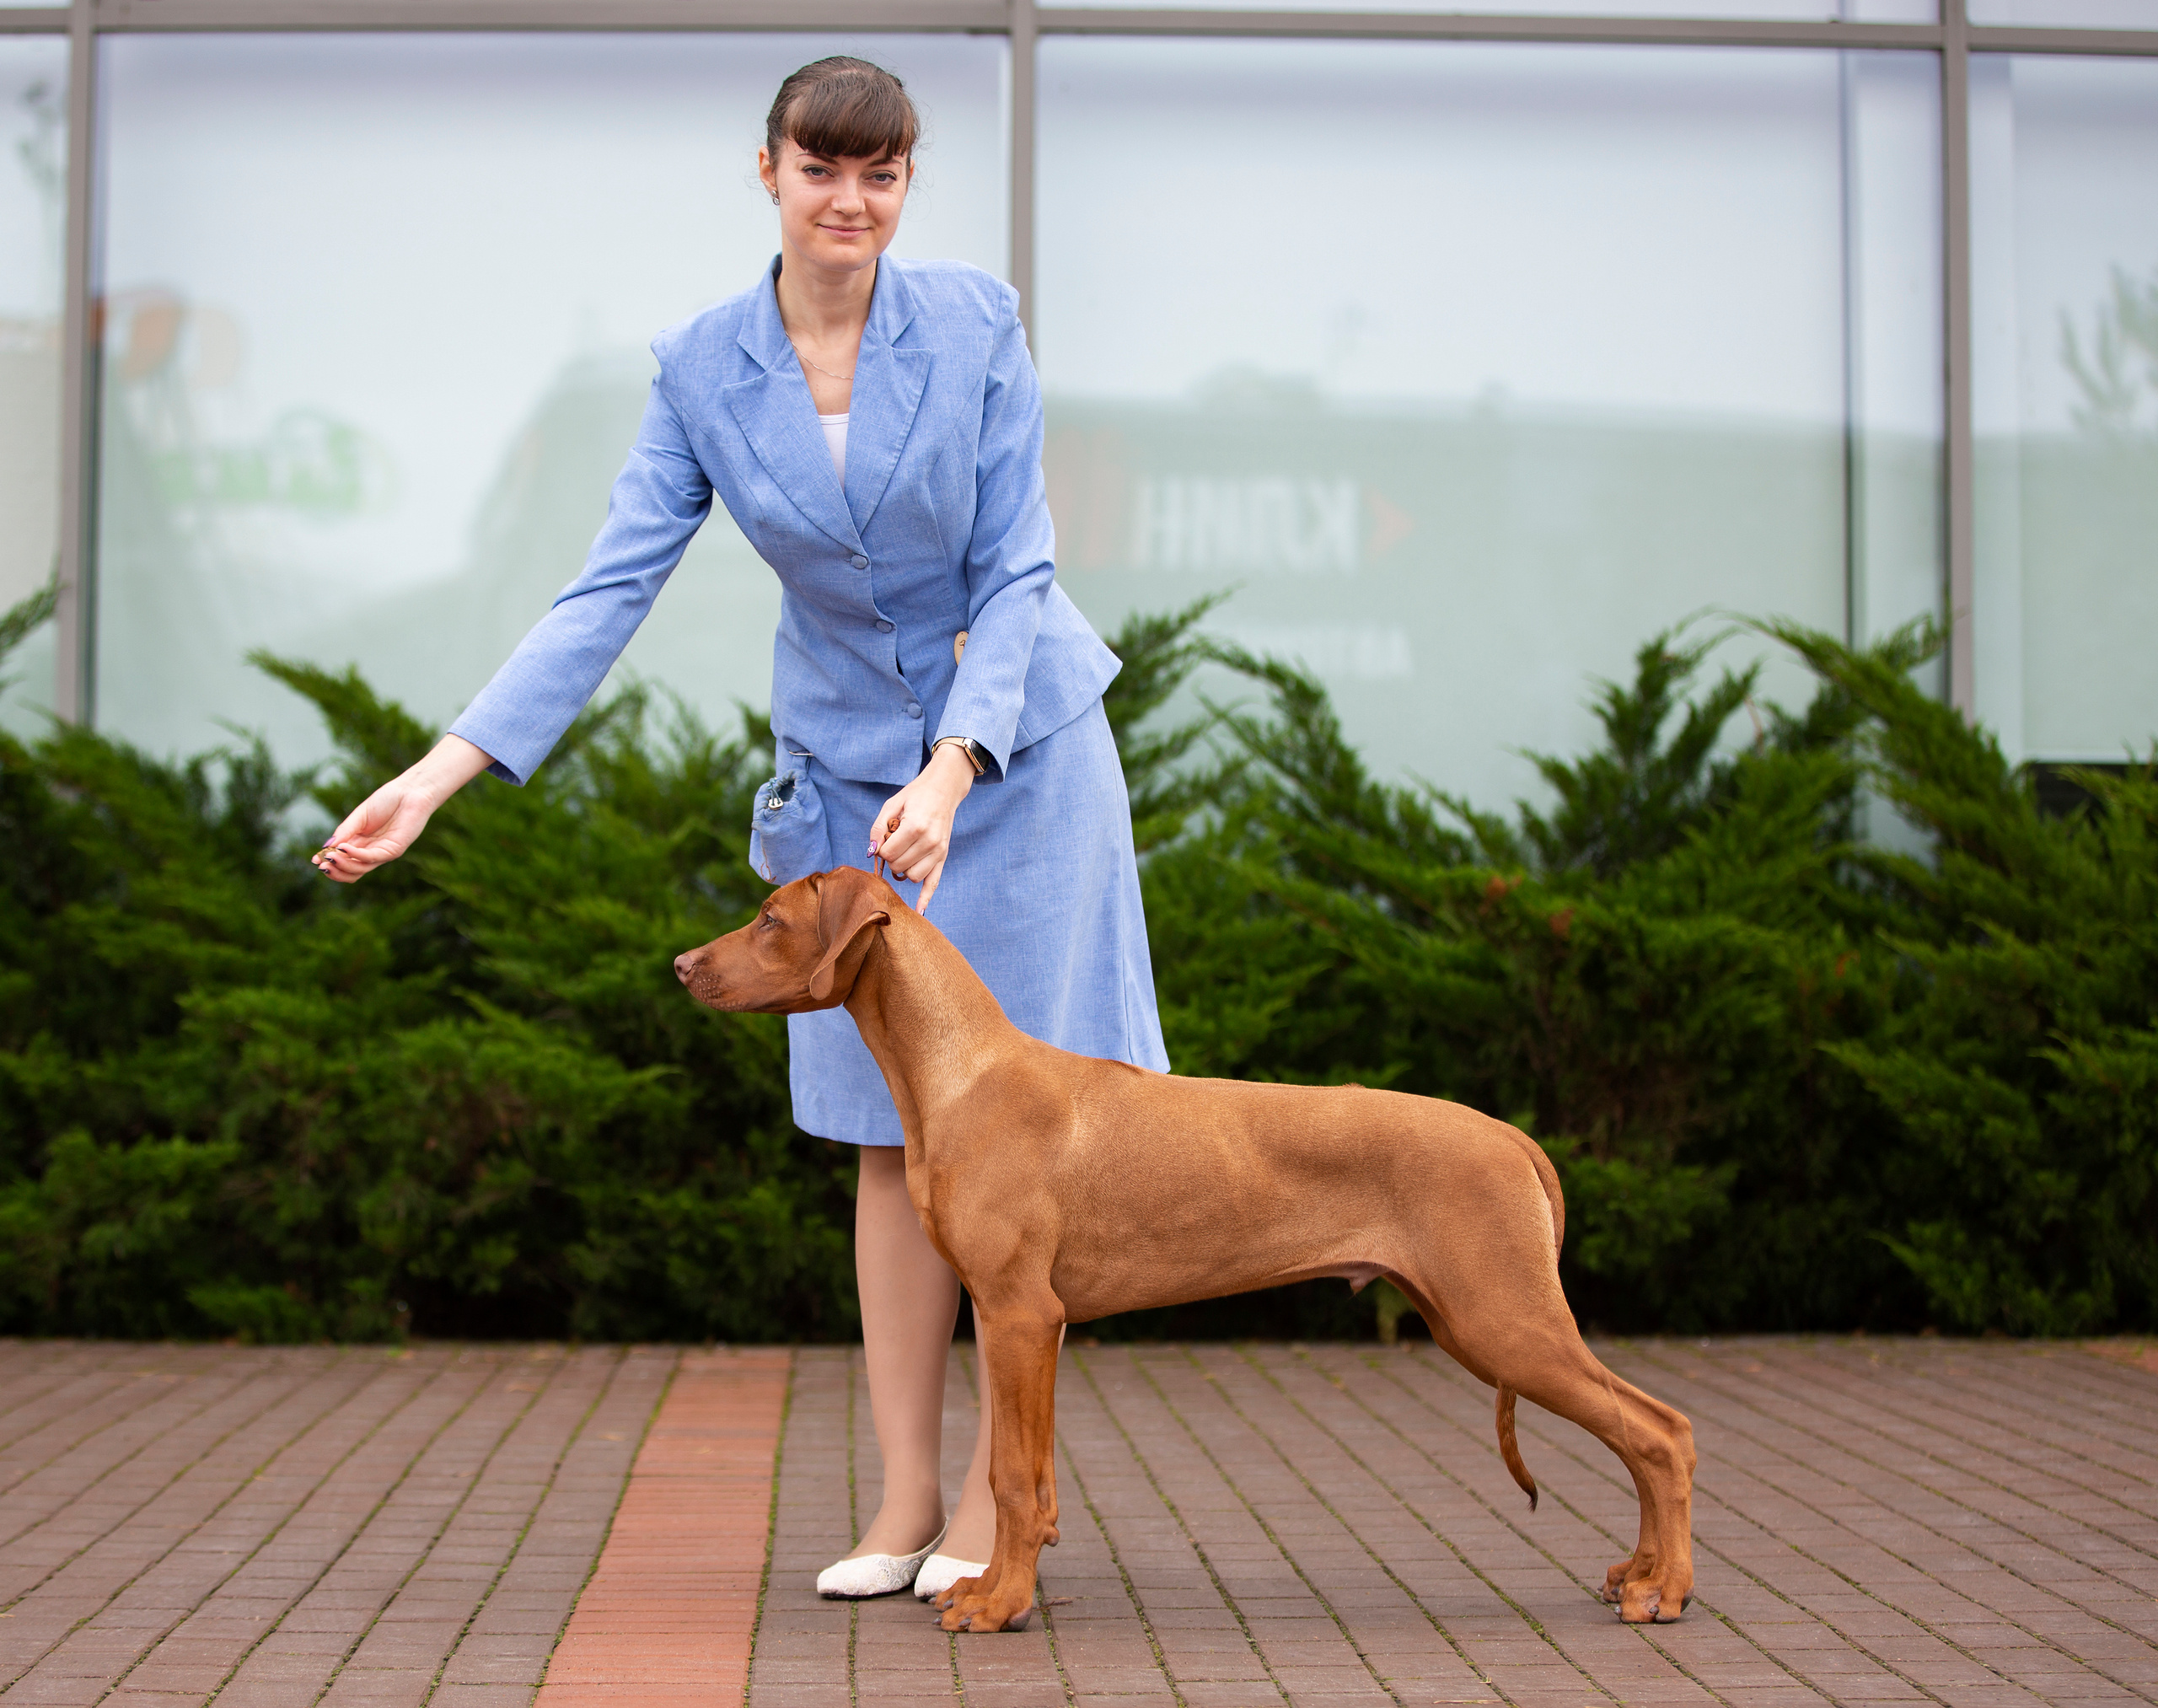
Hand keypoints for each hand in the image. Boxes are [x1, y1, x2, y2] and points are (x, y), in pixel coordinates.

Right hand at [311, 734, 493, 883]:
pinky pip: (372, 858)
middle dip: (334, 870)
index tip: (315, 860)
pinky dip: (356, 855)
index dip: (329, 863)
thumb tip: (326, 848)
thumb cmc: (387, 800)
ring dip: (343, 864)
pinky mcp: (394, 850)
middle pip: (351, 871)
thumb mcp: (359, 816)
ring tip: (330, 856)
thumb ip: (345, 831)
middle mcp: (371, 851)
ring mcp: (383, 852)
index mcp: (360, 843)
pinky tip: (344, 848)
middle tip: (321, 864)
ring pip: (360, 869)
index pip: (343, 861)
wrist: (411, 791)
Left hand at [869, 744, 975, 912]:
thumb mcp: (892, 804)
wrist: (944, 789)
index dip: (882, 848)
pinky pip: (934, 883)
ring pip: (912, 876)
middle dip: (891, 858)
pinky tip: (919, 910)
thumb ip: (878, 828)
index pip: (889, 853)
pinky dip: (925, 898)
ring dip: (902, 869)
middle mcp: (929, 842)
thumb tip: (871, 853)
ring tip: (904, 852)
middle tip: (894, 842)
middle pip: (898, 867)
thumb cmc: (915, 795)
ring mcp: (939, 851)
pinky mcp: (943, 856)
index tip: (885, 837)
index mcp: (915, 827)